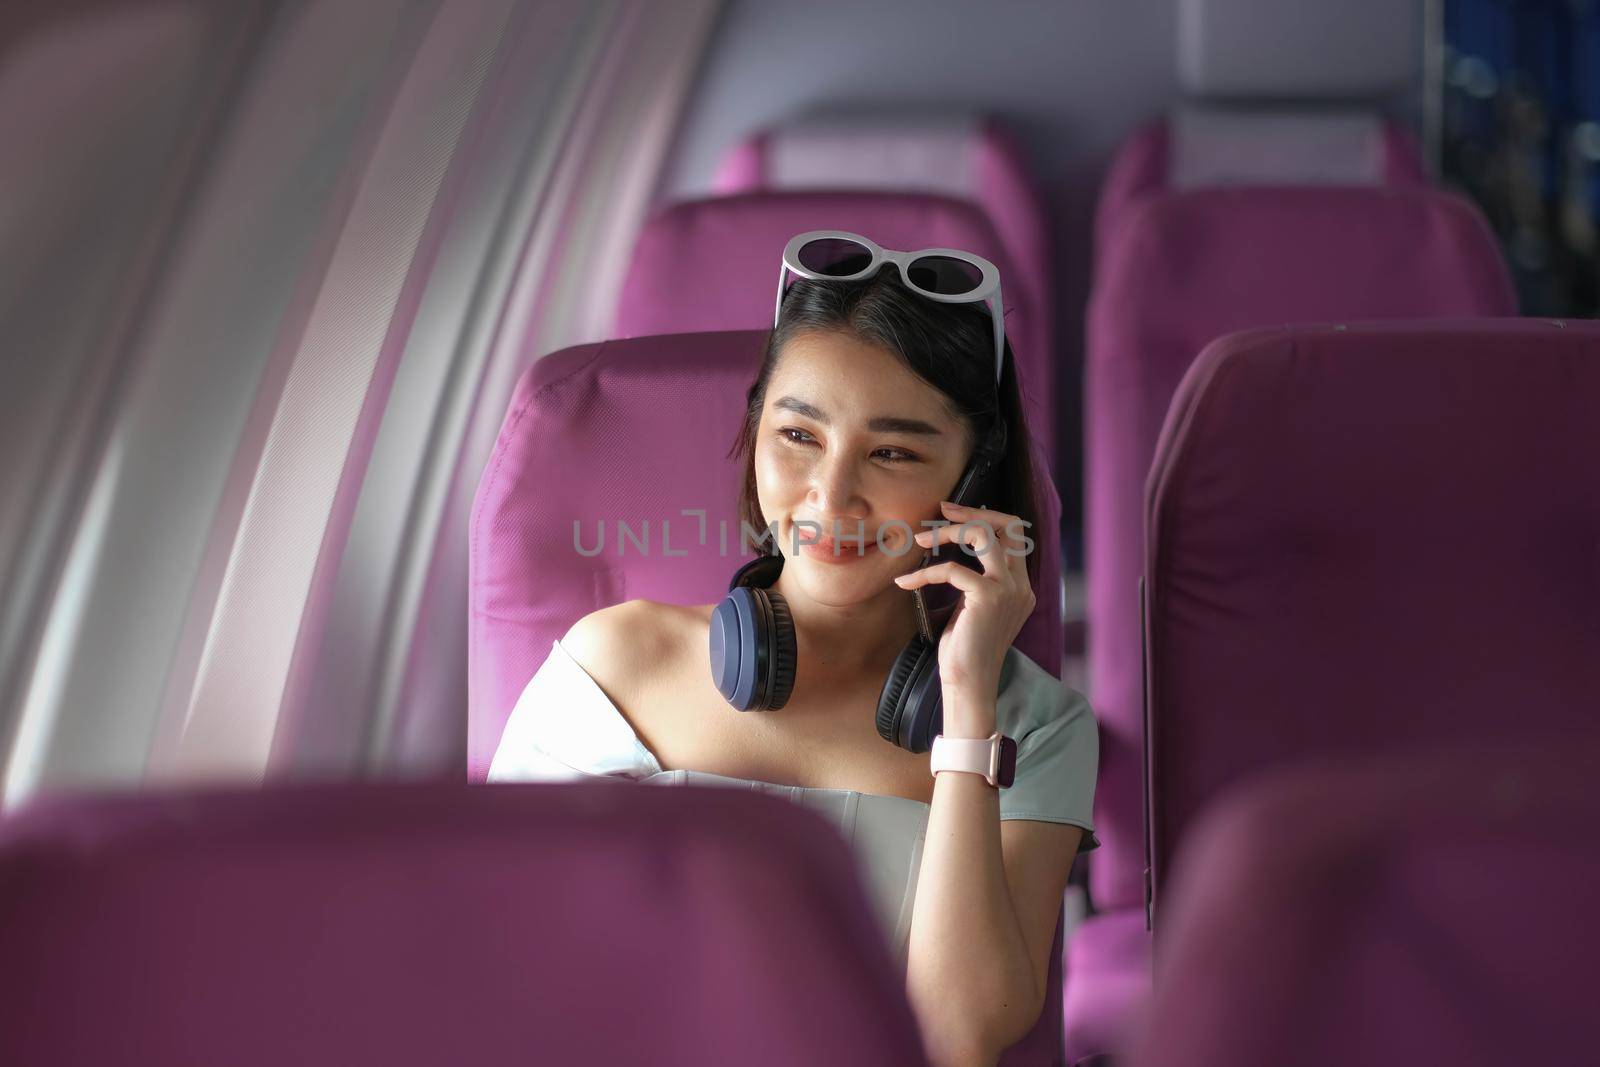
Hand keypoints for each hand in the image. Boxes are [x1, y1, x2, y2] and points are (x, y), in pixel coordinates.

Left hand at [893, 500, 1035, 729]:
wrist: (969, 684)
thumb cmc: (965, 650)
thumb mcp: (972, 608)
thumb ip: (973, 581)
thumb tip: (951, 554)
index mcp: (1020, 586)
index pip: (1015, 535)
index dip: (987, 517)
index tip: (954, 512)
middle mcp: (1020, 585)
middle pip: (1008, 526)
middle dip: (972, 512)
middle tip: (941, 510)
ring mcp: (1008, 590)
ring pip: (984, 536)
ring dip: (948, 532)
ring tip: (920, 538)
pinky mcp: (989, 598)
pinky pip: (953, 569)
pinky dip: (925, 572)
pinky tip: (906, 582)